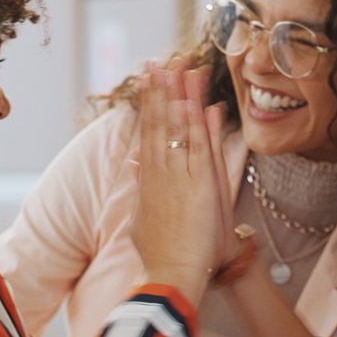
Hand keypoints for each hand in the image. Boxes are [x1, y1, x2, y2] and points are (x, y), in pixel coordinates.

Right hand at [131, 56, 233, 301]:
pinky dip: (201, 124)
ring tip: (178, 67)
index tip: (149, 79)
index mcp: (149, 180)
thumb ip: (141, 189)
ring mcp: (179, 178)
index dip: (151, 104)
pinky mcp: (199, 187)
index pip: (149, 133)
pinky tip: (201, 101)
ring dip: (180, 97)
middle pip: (160, 124)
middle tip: (159, 61)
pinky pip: (200, 148)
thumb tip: (134, 164)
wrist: (170, 275)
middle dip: (161, 91)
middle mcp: (161, 174)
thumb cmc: (161, 255)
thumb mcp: (144, 219)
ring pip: (178, 130)